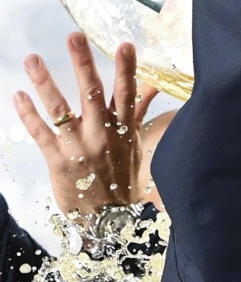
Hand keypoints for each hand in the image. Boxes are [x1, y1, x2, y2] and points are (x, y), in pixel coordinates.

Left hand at [12, 32, 158, 220]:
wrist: (110, 219)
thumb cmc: (122, 179)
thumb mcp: (135, 144)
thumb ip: (139, 109)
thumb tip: (154, 84)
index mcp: (122, 131)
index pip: (127, 95)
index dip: (126, 70)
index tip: (125, 46)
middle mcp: (102, 136)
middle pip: (92, 94)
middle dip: (83, 64)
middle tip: (75, 37)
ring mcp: (79, 148)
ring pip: (61, 109)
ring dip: (45, 82)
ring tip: (34, 59)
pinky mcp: (58, 160)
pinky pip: (40, 132)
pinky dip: (28, 113)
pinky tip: (19, 94)